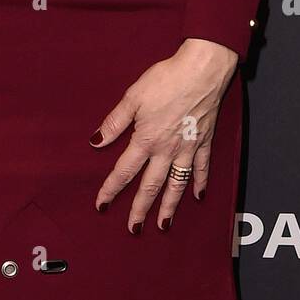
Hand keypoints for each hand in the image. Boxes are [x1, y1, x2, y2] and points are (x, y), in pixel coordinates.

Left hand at [89, 37, 237, 231]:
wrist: (201, 70)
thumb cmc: (166, 79)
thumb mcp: (133, 97)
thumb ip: (115, 122)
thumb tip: (96, 142)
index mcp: (146, 139)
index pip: (124, 170)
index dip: (111, 189)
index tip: (102, 205)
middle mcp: (166, 150)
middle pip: (150, 185)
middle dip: (140, 208)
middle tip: (133, 228)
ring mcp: (187, 148)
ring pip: (176, 184)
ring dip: (169, 206)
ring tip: (163, 224)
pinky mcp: (204, 141)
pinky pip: (201, 168)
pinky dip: (199, 183)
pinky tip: (197, 196)